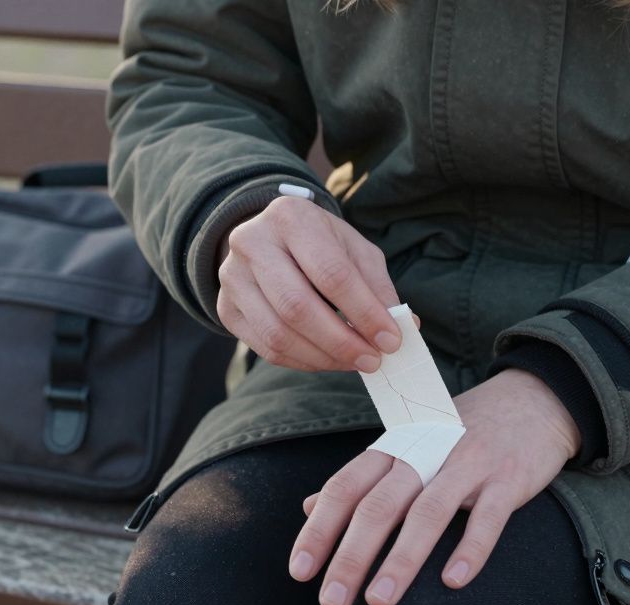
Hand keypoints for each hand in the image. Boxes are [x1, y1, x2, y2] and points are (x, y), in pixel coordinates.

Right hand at [216, 196, 401, 372]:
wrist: (268, 239)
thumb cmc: (319, 244)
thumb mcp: (353, 250)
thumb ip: (377, 286)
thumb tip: (403, 327)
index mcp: (290, 217)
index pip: (330, 273)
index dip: (364, 312)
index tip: (391, 340)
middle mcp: (251, 242)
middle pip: (297, 306)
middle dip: (341, 342)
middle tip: (373, 360)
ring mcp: (232, 277)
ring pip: (278, 334)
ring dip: (323, 358)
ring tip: (355, 363)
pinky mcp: (226, 308)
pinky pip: (265, 348)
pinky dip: (303, 362)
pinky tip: (328, 360)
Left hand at [288, 368, 583, 604]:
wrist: (534, 399)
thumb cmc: (460, 432)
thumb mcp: (407, 445)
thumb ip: (361, 478)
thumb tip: (310, 508)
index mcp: (396, 445)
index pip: (346, 487)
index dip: (320, 529)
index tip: (299, 571)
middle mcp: (426, 451)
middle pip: (379, 505)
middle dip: (351, 556)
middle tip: (331, 603)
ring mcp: (468, 463)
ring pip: (428, 512)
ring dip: (401, 559)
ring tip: (379, 601)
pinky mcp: (508, 478)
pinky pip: (488, 517)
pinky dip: (471, 548)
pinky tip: (452, 581)